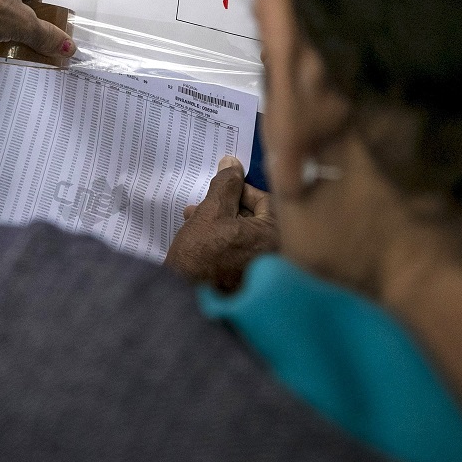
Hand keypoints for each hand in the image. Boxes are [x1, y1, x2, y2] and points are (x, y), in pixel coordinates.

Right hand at [164, 155, 276, 291]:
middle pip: (256, 219)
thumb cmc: (200, 255)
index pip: (267, 201)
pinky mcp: (249, 281)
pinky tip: (201, 237)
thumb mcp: (211, 211)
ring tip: (195, 217)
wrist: (185, 297)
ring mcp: (263, 271)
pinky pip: (241, 252)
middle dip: (228, 207)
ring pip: (246, 235)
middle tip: (206, 203)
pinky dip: (224, 242)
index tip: (222, 188)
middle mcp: (276, 256)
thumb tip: (233, 164)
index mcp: (275, 238)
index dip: (240, 189)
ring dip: (222, 223)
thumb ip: (226, 184)